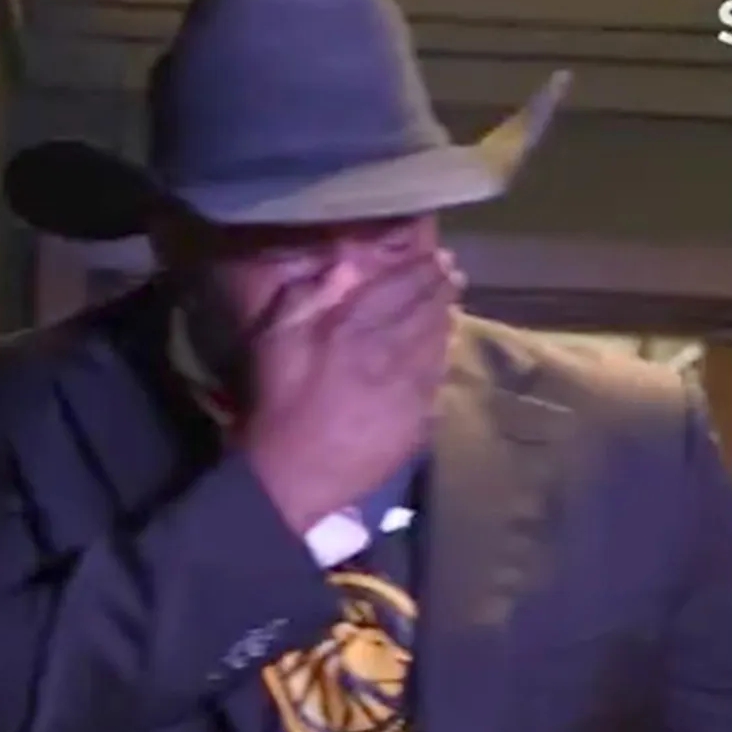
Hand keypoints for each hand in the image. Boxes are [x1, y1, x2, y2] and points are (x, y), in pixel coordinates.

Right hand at [239, 250, 464, 532]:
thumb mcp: (278, 337)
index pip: (402, 287)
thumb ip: (312, 296)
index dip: (422, 270)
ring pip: (438, 343)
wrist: (295, 474)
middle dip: (442, 289)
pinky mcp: (417, 419)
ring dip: (446, 319)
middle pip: (427, 312)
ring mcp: (411, 388)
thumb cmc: (278, 402)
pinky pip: (438, 379)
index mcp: (357, 326)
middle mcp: (393, 352)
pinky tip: (445, 349)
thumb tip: (347, 264)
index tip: (437, 257)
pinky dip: (443, 358)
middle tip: (453, 273)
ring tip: (453, 303)